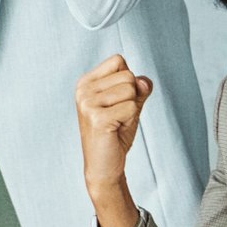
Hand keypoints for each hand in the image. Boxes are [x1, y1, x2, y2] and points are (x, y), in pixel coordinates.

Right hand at [76, 55, 150, 226]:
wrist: (104, 166)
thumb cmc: (115, 133)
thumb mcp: (129, 104)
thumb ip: (138, 87)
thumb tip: (143, 81)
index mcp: (86, 81)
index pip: (119, 61)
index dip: (128, 81)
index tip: (117, 102)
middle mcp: (83, 89)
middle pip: (128, 75)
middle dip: (131, 97)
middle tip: (118, 117)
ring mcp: (88, 103)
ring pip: (131, 90)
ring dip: (131, 110)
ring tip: (116, 123)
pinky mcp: (97, 118)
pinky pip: (131, 108)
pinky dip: (130, 121)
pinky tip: (115, 130)